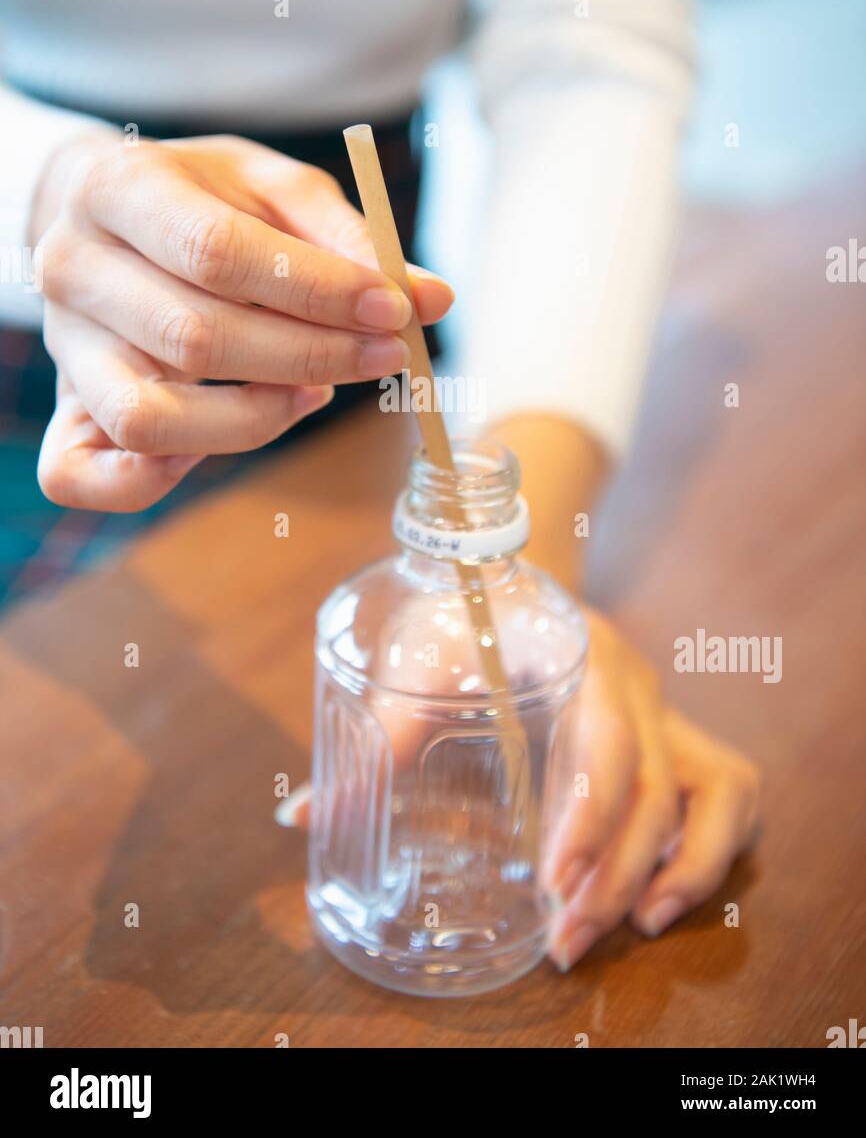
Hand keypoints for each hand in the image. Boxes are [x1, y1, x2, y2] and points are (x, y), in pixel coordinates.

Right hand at [32, 132, 451, 510]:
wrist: (97, 210)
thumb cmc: (199, 197)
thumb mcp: (272, 185)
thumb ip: (348, 237)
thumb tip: (431, 299)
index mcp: (116, 188)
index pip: (217, 251)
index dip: (316, 290)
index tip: (392, 308)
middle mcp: (73, 269)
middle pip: (195, 338)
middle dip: (311, 355)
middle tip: (383, 355)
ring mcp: (63, 348)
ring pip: (150, 417)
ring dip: (255, 419)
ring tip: (315, 390)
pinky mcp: (66, 407)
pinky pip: (84, 474)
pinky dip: (158, 479)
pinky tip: (235, 433)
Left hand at [279, 604, 759, 970]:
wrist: (514, 560)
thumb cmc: (465, 608)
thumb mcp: (421, 653)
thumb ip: (375, 734)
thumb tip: (302, 814)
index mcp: (580, 654)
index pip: (610, 743)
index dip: (591, 818)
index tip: (555, 883)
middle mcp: (635, 684)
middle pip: (661, 788)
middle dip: (619, 875)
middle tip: (566, 944)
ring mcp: (664, 708)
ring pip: (719, 790)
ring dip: (686, 868)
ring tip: (637, 928)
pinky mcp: (674, 732)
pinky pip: (729, 789)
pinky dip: (712, 845)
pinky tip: (664, 895)